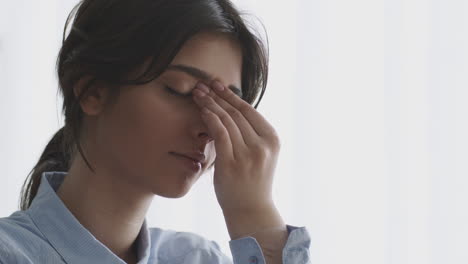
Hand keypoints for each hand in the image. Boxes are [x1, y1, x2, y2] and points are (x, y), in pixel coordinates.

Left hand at [192, 80, 280, 213]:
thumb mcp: (260, 153)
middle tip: (202, 84)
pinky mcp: (232, 164)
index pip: (249, 111)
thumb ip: (250, 134)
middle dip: (217, 96)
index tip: (218, 84)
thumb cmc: (252, 181)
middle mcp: (262, 145)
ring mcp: (248, 155)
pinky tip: (202, 110)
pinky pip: (220, 134)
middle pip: (236, 113)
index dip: (231, 95)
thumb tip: (231, 108)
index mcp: (272, 139)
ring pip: (227, 121)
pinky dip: (210, 119)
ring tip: (198, 94)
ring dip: (211, 104)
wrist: (251, 210)